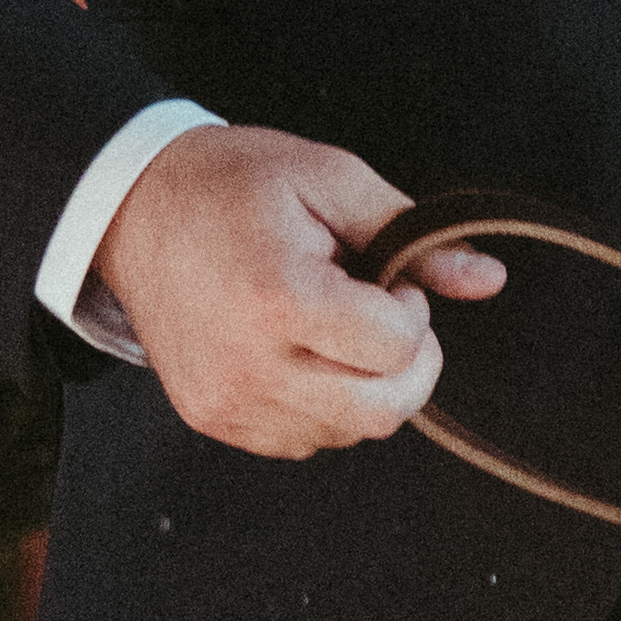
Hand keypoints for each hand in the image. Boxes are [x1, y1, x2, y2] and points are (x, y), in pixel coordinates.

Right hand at [92, 128, 504, 457]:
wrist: (131, 208)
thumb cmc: (233, 185)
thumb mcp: (331, 180)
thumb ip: (414, 237)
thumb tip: (489, 280)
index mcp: (279, 297)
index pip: (397, 347)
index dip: (412, 310)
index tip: (388, 281)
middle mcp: (249, 364)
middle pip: (382, 410)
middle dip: (409, 366)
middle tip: (384, 316)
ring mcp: (227, 401)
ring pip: (347, 433)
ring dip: (365, 387)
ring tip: (330, 327)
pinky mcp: (213, 419)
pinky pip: (303, 441)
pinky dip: (322, 405)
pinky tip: (300, 353)